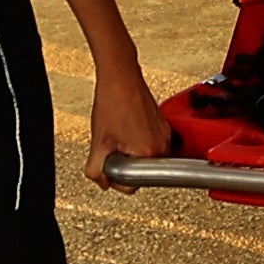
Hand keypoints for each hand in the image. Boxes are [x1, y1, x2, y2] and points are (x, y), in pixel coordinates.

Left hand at [84, 67, 168, 189]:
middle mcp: (164, 147)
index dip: (116, 178)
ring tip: (120, 136)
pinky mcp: (165, 128)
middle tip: (113, 147)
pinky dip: (138, 142)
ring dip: (131, 153)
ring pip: (147, 160)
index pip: (133, 186)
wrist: (121, 78)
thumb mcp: (98, 142)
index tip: (110, 164)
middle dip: (125, 164)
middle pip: (142, 173)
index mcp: (149, 153)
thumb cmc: (112, 102)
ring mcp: (166, 137)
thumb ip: (97, 170)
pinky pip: (151, 145)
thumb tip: (103, 182)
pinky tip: (126, 129)